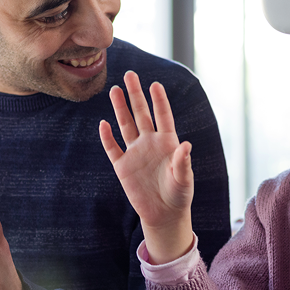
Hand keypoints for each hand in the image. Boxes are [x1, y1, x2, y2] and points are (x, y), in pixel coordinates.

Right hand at [98, 70, 194, 263]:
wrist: (164, 214)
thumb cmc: (179, 195)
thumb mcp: (184, 179)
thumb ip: (183, 162)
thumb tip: (186, 145)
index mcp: (168, 142)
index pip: (163, 116)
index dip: (159, 100)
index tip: (155, 84)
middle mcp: (150, 143)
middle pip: (141, 114)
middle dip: (135, 94)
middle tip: (130, 74)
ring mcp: (135, 153)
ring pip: (126, 125)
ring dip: (120, 108)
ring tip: (114, 90)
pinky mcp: (123, 166)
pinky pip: (113, 148)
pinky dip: (107, 137)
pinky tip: (103, 123)